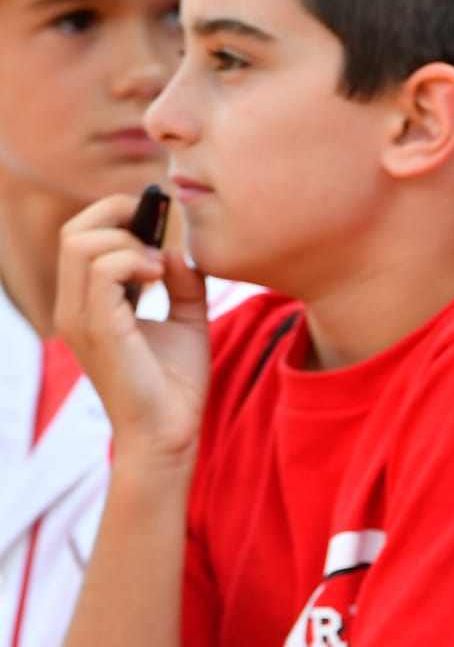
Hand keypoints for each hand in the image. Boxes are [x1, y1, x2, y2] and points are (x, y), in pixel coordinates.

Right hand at [53, 191, 208, 464]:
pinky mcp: (97, 329)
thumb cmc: (175, 384)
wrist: (169, 433)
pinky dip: (132, 260)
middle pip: (73, 230)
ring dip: (128, 241)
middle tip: (158, 224)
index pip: (82, 238)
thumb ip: (182, 283)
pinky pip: (100, 270)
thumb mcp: (188, 321)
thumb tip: (175, 250)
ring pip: (80, 243)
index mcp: (89, 302)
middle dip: (117, 213)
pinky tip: (159, 275)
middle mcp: (75, 306)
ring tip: (158, 264)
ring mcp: (80, 317)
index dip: (116, 215)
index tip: (158, 215)